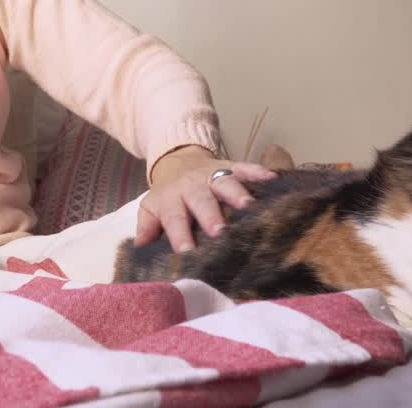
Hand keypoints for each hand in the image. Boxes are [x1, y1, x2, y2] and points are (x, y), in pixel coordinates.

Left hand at [135, 145, 276, 252]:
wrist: (177, 161)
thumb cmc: (168, 197)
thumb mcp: (151, 210)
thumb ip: (146, 229)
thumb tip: (140, 251)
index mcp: (171, 199)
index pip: (174, 218)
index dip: (179, 234)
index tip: (186, 251)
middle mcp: (192, 186)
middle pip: (201, 201)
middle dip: (210, 215)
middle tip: (219, 232)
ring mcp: (212, 174)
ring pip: (224, 182)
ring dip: (236, 193)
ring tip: (248, 207)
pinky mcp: (230, 165)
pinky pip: (244, 166)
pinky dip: (257, 171)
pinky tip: (271, 178)